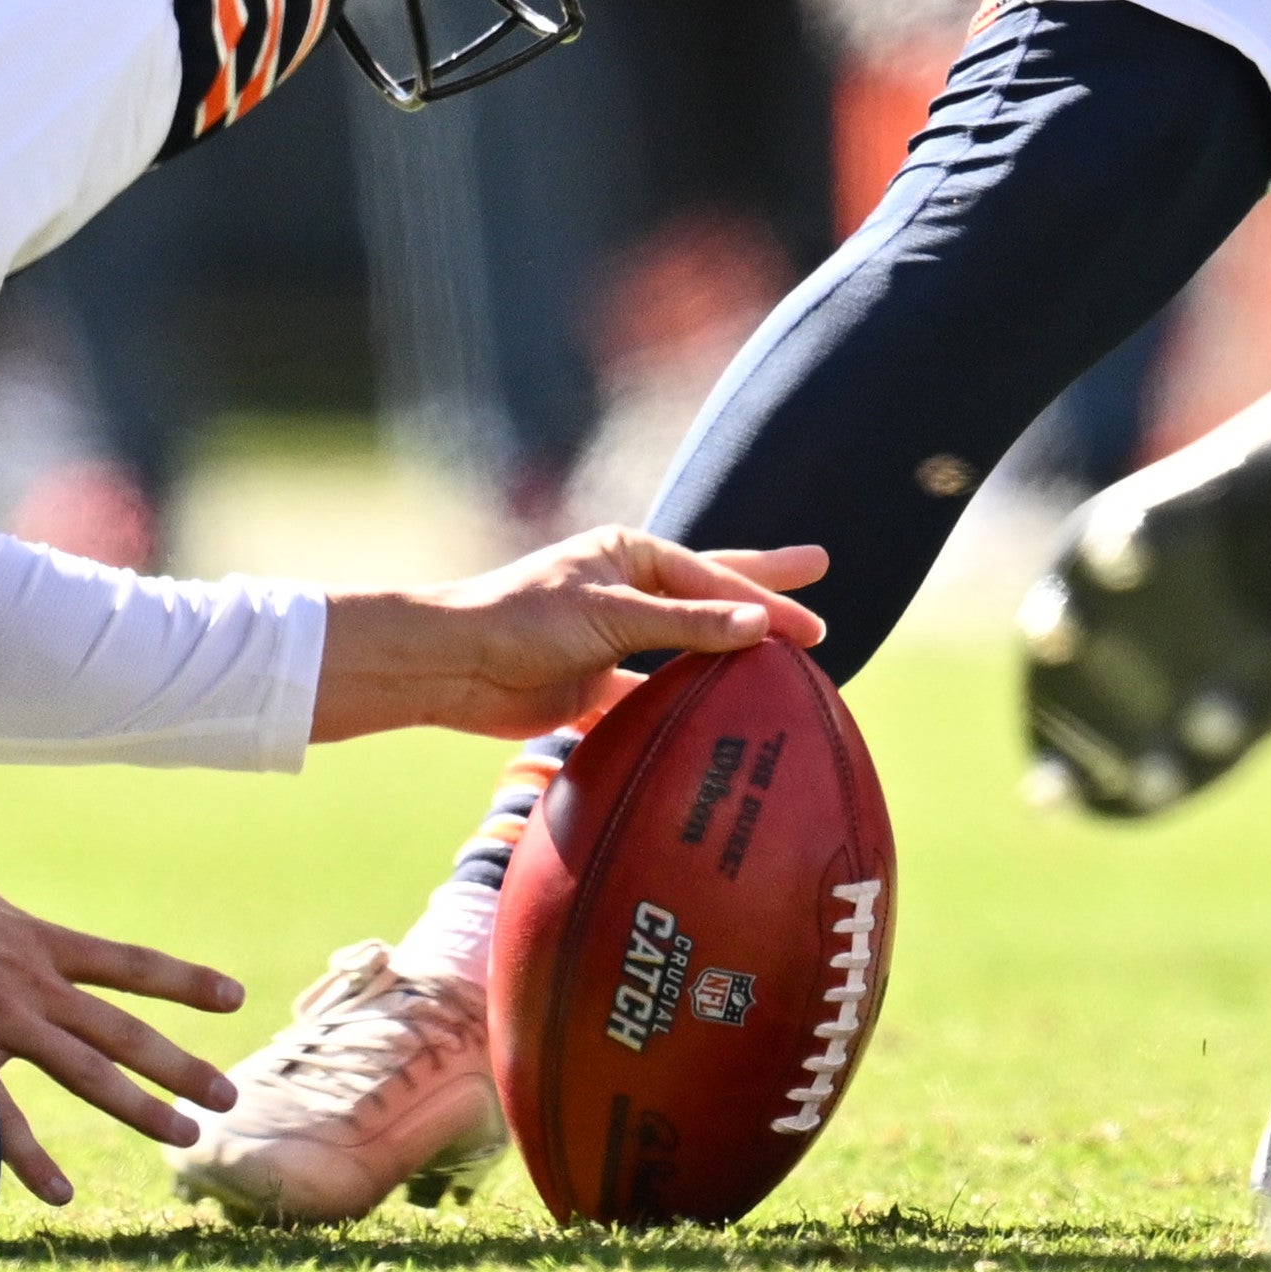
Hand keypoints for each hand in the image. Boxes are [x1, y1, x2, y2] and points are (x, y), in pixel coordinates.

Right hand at [0, 812, 245, 1205]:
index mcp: (38, 942)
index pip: (130, 964)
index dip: (185, 982)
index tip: (234, 997)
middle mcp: (35, 985)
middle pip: (125, 1031)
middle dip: (180, 1066)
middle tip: (228, 1096)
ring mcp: (3, 1020)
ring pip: (89, 1072)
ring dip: (140, 1108)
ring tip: (186, 1138)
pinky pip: (2, 1117)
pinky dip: (30, 1160)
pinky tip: (61, 1194)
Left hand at [312, 527, 830, 742]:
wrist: (450, 666)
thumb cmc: (523, 620)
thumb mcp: (612, 615)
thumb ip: (687, 622)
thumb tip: (761, 624)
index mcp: (629, 554)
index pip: (715, 577)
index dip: (767, 599)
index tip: (814, 625)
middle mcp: (624, 590)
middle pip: (709, 592)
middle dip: (762, 588)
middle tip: (820, 573)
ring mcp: (611, 639)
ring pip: (685, 646)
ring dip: (727, 652)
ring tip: (778, 653)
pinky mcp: (592, 686)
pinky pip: (650, 695)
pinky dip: (680, 705)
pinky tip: (712, 717)